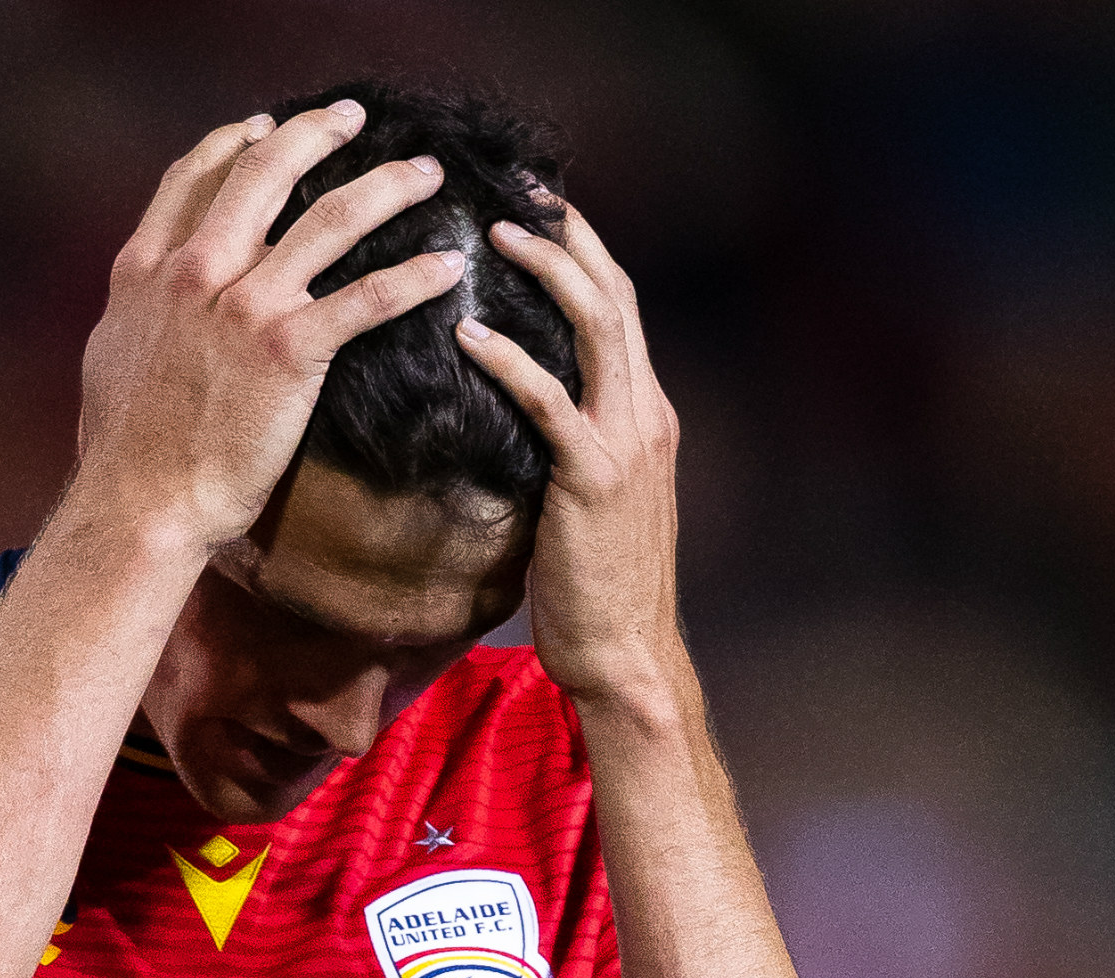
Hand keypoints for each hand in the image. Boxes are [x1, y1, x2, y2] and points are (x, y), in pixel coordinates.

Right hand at [76, 99, 464, 554]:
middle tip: (353, 119)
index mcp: (148, 269)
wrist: (140, 503)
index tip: (266, 124)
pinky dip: (415, 276)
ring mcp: (244, 305)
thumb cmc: (124, 451)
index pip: (194, 178)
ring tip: (424, 174)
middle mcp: (195, 271)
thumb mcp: (110, 354)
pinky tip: (449, 267)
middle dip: (316, 133)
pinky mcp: (289, 349)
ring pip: (331, 217)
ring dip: (387, 186)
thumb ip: (139, 308)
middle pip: (265, 170)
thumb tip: (149, 296)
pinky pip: (369, 297)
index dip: (234, 141)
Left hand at [455, 200, 684, 705]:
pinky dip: (511, 361)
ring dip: (549, 271)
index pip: (617, 309)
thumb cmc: (591, 583)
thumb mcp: (584, 495)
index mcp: (645, 412)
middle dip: (571, 235)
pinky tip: (469, 335)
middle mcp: (646, 412)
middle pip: (614, 296)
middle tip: (522, 188)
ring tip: (497, 232)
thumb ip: (565, 441)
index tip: (540, 207)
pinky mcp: (592, 479)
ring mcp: (625, 442)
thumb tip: (511, 402)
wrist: (623, 650)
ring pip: (597, 329)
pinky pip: (550, 403)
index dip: (584, 251)